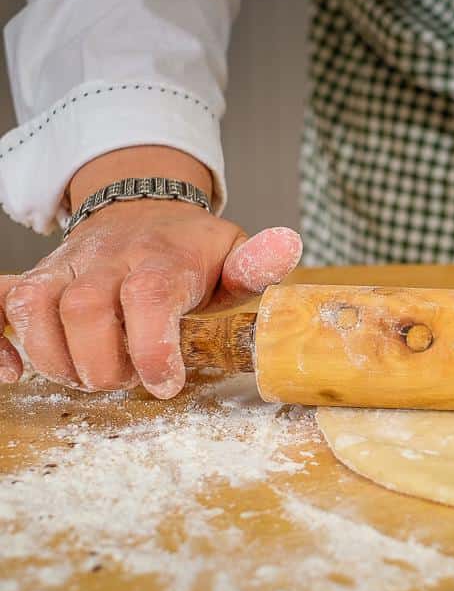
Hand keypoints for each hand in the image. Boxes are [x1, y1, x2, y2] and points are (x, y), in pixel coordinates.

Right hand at [0, 202, 300, 397]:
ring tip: (86, 378)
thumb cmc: (189, 247)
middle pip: (84, 309)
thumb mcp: (232, 252)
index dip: (152, 346)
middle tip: (126, 381)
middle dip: (102, 361)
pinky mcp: (33, 279)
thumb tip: (288, 248)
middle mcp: (104, 262)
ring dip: (54, 358)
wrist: (141, 207)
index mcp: (159, 260)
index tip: (165, 384)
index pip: (148, 297)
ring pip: (33, 308)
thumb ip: (257, 262)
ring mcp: (62, 269)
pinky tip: (12, 374)